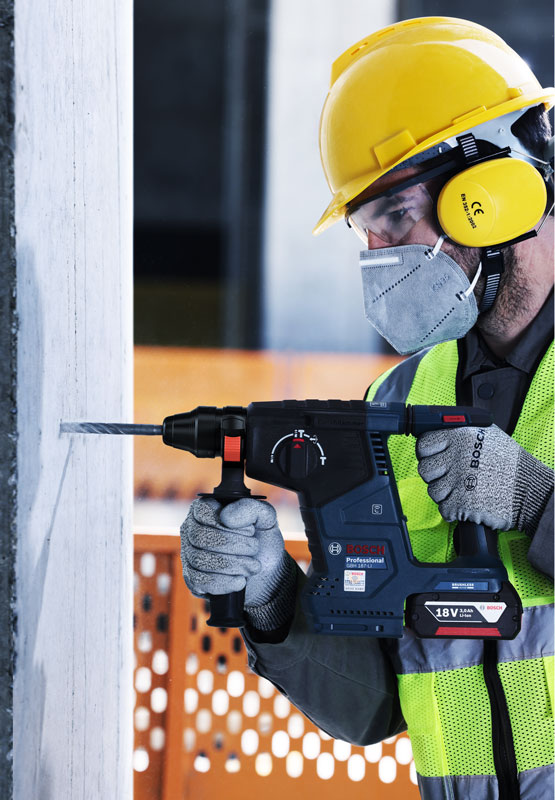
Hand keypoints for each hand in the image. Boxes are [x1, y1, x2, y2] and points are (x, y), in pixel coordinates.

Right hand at [180, 497, 285, 606]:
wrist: (268, 574)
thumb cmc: (262, 541)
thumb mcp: (265, 520)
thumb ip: (250, 508)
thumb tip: (225, 516)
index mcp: (206, 509)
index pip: (203, 510)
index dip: (227, 522)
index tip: (250, 530)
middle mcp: (192, 530)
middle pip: (201, 536)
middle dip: (234, 545)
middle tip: (255, 548)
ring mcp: (189, 555)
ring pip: (200, 560)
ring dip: (232, 565)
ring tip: (252, 566)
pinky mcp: (192, 579)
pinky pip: (199, 581)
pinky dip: (224, 582)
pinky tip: (240, 581)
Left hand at [416, 424, 553, 533]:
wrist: (529, 488)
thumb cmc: (510, 463)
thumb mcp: (487, 434)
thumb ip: (460, 432)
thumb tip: (438, 434)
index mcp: (460, 436)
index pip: (424, 443)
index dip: (426, 453)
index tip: (433, 458)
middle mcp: (457, 456)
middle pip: (425, 469)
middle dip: (436, 476)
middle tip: (450, 478)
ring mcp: (459, 480)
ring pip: (433, 491)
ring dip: (446, 495)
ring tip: (463, 490)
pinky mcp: (463, 502)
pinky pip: (444, 509)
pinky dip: (454, 511)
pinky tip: (467, 503)